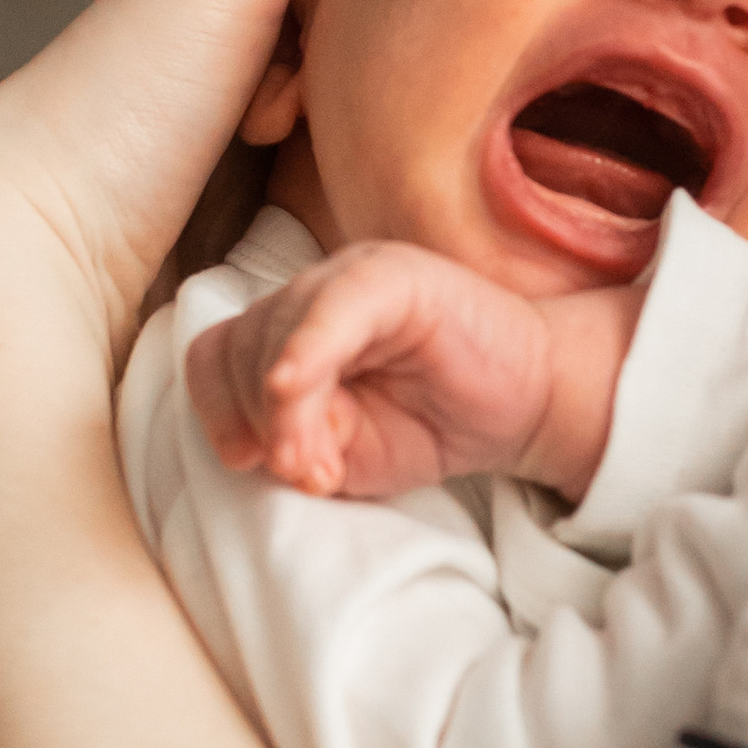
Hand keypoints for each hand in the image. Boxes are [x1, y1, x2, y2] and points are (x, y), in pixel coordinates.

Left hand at [188, 250, 645, 501]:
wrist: (529, 403)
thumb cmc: (433, 424)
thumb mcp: (350, 453)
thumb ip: (302, 447)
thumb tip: (273, 453)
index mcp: (287, 334)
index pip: (217, 359)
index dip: (217, 412)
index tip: (248, 463)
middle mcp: (310, 296)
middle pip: (238, 346)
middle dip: (258, 420)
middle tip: (308, 473)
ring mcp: (351, 276)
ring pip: (276, 328)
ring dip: (287, 410)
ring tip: (326, 464)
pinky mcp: (397, 274)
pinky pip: (334, 305)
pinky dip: (306, 347)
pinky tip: (294, 384)